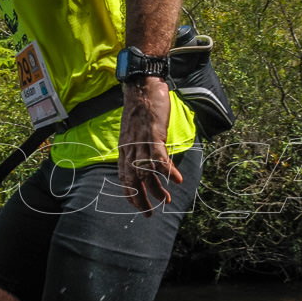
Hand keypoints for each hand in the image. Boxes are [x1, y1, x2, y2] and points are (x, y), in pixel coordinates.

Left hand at [117, 76, 181, 216]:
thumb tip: (147, 157)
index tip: (137, 205)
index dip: (130, 193)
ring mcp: (140, 143)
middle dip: (141, 200)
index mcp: (125, 148)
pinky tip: (178, 180)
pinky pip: (160, 159)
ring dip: (157, 189)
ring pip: (146, 173)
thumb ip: (138, 145)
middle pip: (133, 181)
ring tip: (167, 200)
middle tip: (150, 213)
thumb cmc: (141, 106)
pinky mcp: (152, 136)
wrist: (141, 86)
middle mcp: (130, 149)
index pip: (123, 177)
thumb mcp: (135, 130)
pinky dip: (168, 171)